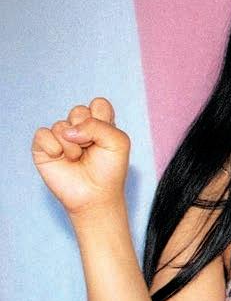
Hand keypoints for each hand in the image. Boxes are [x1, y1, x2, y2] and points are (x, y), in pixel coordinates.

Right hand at [32, 97, 131, 216]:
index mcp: (100, 123)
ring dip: (73, 146)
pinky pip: (42, 134)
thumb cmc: (109, 170)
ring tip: (78, 159)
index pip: (98, 104)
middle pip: (78, 111)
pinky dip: (53, 147)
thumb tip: (68, 131)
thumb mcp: (118, 143)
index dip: (102, 118)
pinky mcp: (43, 147)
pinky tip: (60, 158)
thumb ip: (98, 126)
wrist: (95, 196)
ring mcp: (60, 136)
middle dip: (88, 132)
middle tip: (91, 149)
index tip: (106, 137)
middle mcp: (79, 127)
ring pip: (61, 125)